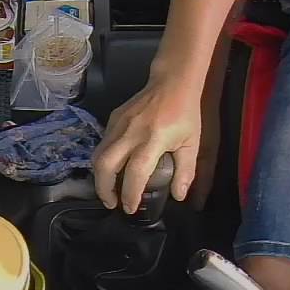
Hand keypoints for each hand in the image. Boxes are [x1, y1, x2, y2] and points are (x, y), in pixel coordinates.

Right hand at [92, 76, 201, 213]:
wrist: (172, 81)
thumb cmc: (185, 113)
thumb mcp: (191, 144)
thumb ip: (185, 171)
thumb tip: (178, 196)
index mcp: (154, 139)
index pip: (136, 172)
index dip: (130, 194)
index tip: (130, 208)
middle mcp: (132, 132)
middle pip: (106, 165)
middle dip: (104, 189)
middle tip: (112, 203)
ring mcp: (119, 124)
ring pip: (98, 155)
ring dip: (99, 177)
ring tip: (108, 190)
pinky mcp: (113, 118)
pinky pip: (102, 144)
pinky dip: (103, 161)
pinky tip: (112, 169)